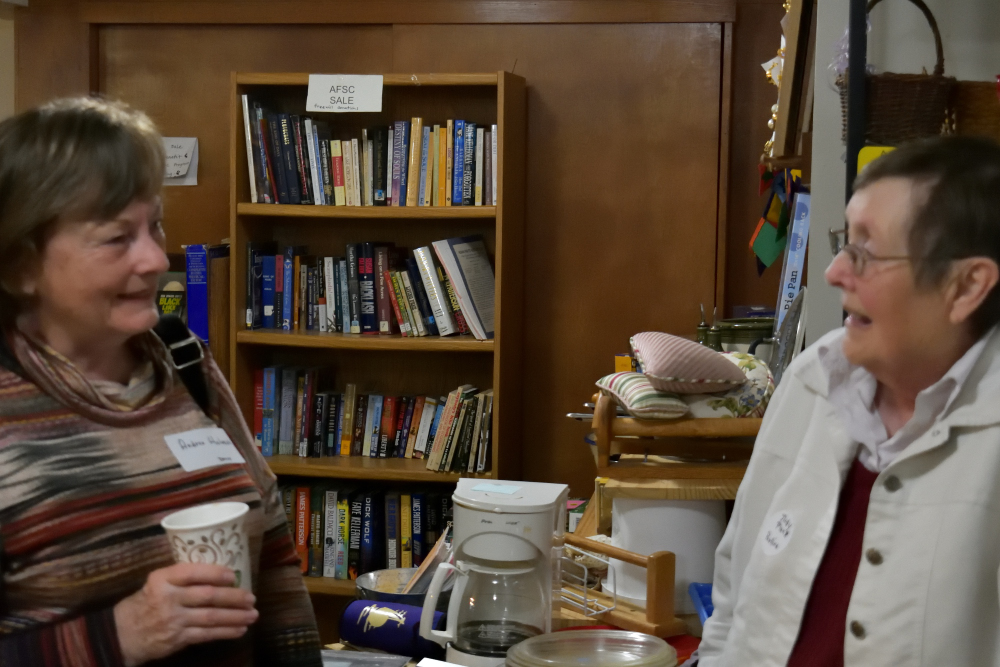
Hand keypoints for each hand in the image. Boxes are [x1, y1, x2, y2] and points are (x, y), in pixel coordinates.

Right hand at [112, 563, 257, 666]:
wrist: (122, 633)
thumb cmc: (146, 602)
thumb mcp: (157, 583)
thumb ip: (182, 578)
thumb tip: (221, 573)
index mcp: (162, 579)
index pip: (192, 572)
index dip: (215, 573)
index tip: (233, 575)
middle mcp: (167, 598)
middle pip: (206, 596)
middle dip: (233, 597)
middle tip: (251, 597)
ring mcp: (173, 620)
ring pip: (210, 617)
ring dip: (235, 616)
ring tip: (252, 614)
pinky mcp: (177, 639)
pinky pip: (206, 635)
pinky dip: (225, 632)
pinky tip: (240, 629)